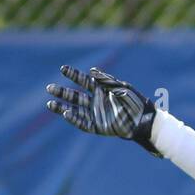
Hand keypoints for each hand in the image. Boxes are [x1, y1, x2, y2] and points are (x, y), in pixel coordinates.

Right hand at [46, 65, 162, 155]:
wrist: (144, 121)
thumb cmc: (136, 102)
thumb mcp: (122, 88)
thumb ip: (107, 81)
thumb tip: (91, 71)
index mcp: (101, 89)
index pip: (83, 81)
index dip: (73, 75)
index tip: (63, 68)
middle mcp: (96, 101)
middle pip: (75, 96)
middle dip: (62, 92)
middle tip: (49, 88)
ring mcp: (96, 114)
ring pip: (75, 110)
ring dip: (62, 106)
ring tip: (50, 104)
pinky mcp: (98, 126)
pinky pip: (83, 123)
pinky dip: (74, 119)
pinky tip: (66, 113)